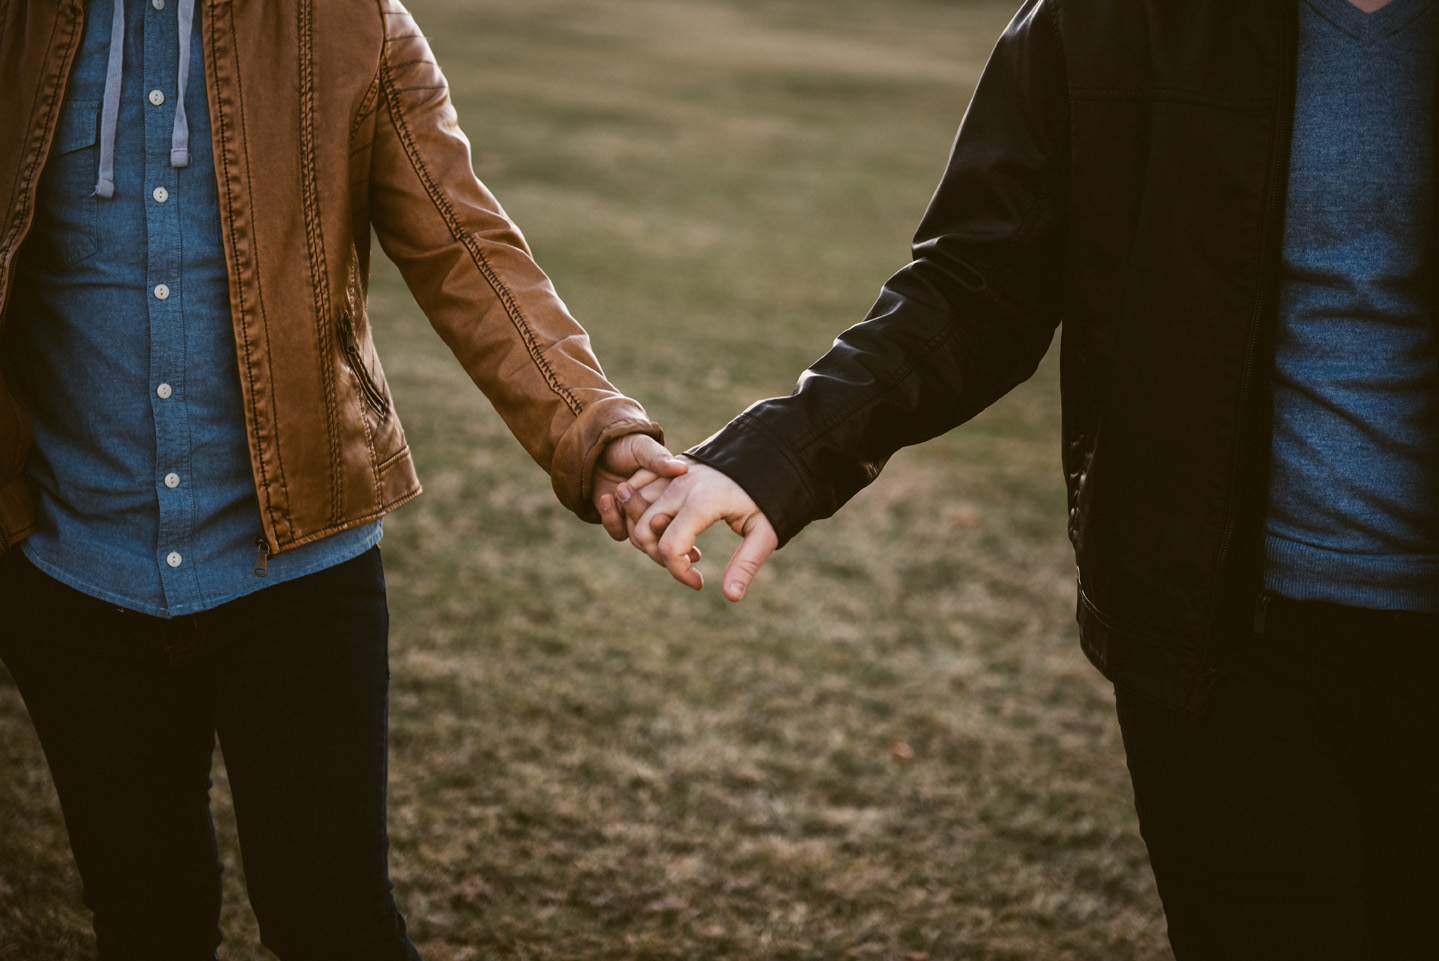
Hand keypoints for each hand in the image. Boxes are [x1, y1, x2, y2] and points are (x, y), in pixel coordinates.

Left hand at [593, 433, 687, 540]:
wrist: (594, 450)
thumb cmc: (624, 444)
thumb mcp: (642, 447)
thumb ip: (658, 459)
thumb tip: (682, 469)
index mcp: (670, 489)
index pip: (679, 510)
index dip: (677, 517)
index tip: (670, 516)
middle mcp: (656, 505)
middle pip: (661, 528)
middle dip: (656, 526)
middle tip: (650, 517)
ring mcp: (636, 515)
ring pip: (641, 535)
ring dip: (631, 517)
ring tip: (619, 492)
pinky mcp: (618, 520)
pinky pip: (619, 532)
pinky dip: (612, 519)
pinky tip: (606, 498)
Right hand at [624, 459, 778, 600]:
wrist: (764, 452)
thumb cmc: (768, 494)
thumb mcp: (764, 531)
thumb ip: (746, 564)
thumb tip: (732, 597)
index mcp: (702, 502)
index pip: (670, 548)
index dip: (679, 573)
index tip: (699, 583)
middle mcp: (679, 487)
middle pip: (642, 531)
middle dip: (657, 556)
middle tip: (685, 564)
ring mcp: (670, 475)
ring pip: (634, 512)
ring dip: (647, 536)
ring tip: (680, 545)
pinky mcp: (667, 470)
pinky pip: (637, 492)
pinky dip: (639, 512)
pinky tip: (665, 524)